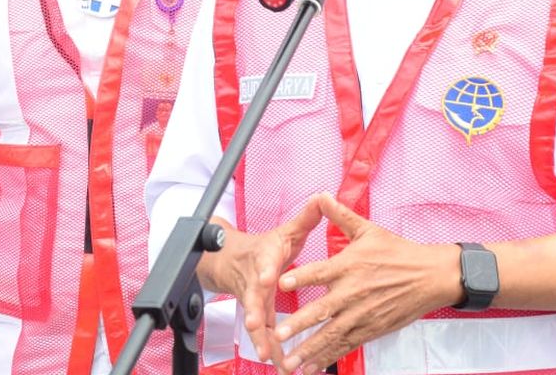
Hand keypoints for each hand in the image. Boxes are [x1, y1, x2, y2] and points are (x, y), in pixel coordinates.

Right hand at [204, 196, 323, 365]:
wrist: (232, 261)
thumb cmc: (265, 248)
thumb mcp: (285, 231)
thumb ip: (306, 218)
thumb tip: (323, 197)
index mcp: (265, 258)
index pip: (265, 262)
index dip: (266, 269)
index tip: (267, 278)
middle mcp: (255, 281)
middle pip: (252, 297)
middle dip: (254, 311)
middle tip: (257, 325)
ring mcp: (253, 300)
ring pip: (254, 320)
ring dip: (260, 338)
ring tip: (267, 355)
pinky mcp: (256, 315)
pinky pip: (260, 333)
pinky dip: (266, 348)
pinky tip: (273, 362)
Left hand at [272, 193, 461, 373]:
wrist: (431, 276)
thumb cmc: (399, 252)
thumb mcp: (369, 230)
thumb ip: (340, 216)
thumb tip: (320, 194)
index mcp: (350, 265)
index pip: (320, 272)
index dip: (300, 277)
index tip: (279, 283)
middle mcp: (353, 292)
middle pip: (322, 310)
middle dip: (300, 323)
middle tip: (279, 333)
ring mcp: (362, 314)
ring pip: (332, 334)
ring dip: (309, 348)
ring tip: (290, 361)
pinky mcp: (371, 329)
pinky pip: (346, 345)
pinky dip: (328, 357)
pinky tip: (311, 367)